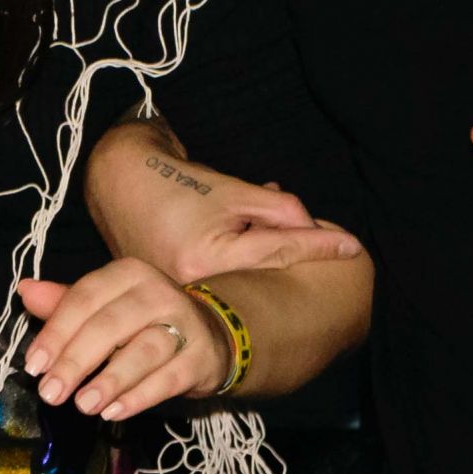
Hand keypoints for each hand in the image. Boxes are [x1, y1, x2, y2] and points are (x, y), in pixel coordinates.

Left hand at [19, 259, 225, 421]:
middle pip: (109, 326)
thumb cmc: (142, 321)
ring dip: (109, 380)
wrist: (210, 335)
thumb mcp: (104, 306)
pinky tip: (114, 412)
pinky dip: (140, 396)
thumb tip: (25, 291)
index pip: (84, 299)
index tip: (33, 366)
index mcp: (126, 274)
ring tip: (82, 406)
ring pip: (143, 351)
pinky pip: (169, 378)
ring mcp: (185, 323)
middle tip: (50, 392)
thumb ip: (65, 303)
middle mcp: (156, 292)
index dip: (56, 333)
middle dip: (75, 361)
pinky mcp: (202, 357)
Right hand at [83, 122, 361, 281]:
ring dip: (267, 260)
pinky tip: (249, 249)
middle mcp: (194, 284)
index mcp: (207, 257)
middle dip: (293, 253)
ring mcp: (183, 293)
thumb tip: (310, 230)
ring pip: (247, 279)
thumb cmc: (173, 180)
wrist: (116, 182)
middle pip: (266, 272)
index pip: (279, 250)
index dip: (320, 244)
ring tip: (276, 244)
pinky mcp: (176, 293)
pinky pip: (225, 282)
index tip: (356, 247)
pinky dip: (243, 266)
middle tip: (333, 250)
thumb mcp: (230, 189)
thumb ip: (276, 210)